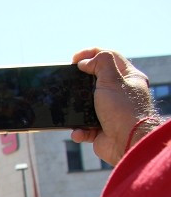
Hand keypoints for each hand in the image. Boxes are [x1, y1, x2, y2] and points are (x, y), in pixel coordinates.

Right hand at [71, 48, 157, 164]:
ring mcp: (109, 112)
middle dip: (80, 81)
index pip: (109, 58)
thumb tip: (85, 61)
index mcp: (127, 78)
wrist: (127, 142)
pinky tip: (80, 130)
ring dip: (76, 109)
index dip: (91, 54)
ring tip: (71, 109)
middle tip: (69, 80)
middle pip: (95, 80)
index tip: (74, 59)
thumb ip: (100, 63)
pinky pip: (83, 127)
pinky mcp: (100, 129)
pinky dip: (79, 130)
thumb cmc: (123, 109)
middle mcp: (120, 94)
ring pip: (86, 105)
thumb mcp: (112, 79)